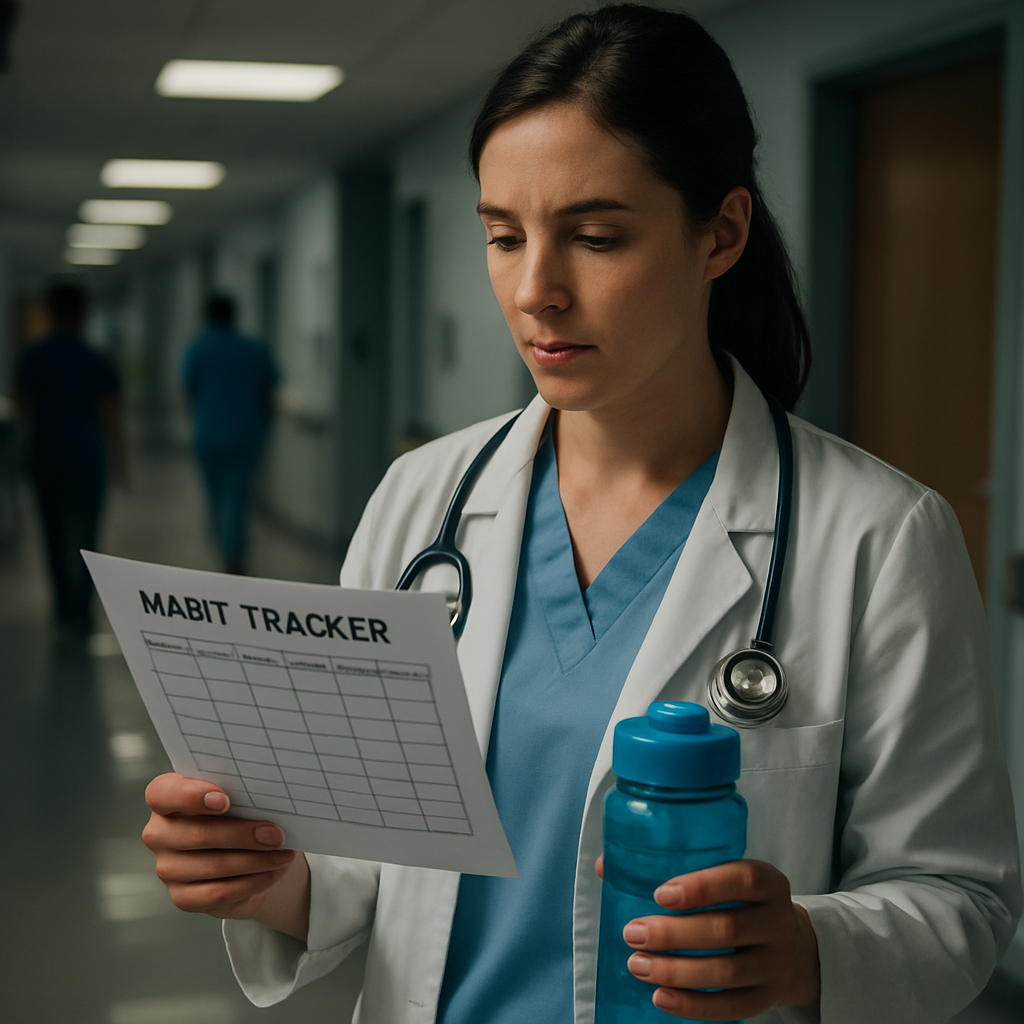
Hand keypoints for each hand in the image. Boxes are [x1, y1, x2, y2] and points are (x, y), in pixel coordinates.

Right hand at [143, 773, 309, 939]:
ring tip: (283, 855)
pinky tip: (273, 873)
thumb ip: (243, 793)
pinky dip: (252, 882)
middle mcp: (159, 833)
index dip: (191, 796)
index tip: (226, 800)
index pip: (163, 793)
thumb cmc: (240, 812)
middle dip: (242, 834)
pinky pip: (218, 893)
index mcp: (165, 797)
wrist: (244, 852)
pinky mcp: (182, 897)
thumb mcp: (239, 796)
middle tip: (276, 834)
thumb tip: (272, 799)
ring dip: (255, 861)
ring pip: (213, 865)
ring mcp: (167, 868)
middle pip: (198, 833)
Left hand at [596, 857, 819, 1018]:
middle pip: (726, 930)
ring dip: (676, 971)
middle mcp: (778, 922)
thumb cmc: (737, 899)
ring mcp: (776, 963)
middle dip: (674, 934)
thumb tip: (606, 866)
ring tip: (637, 964)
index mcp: (767, 881)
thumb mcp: (721, 873)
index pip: (740, 880)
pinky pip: (731, 1007)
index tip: (658, 894)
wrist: (790, 943)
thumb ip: (672, 865)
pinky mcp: (767, 998)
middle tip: (632, 933)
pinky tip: (660, 997)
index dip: (700, 887)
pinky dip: (694, 1005)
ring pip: (727, 972)